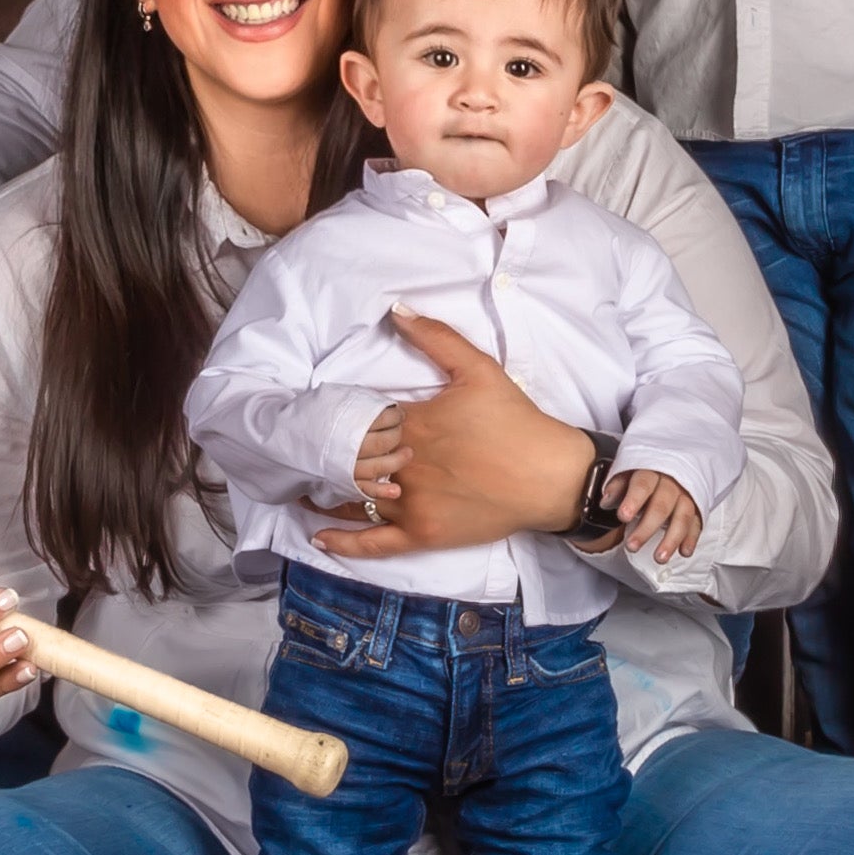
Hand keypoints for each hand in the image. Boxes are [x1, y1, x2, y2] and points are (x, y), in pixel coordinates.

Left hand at [312, 309, 594, 560]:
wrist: (550, 476)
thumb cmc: (516, 421)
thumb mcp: (479, 369)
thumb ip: (436, 338)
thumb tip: (395, 310)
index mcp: (411, 424)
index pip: (360, 421)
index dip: (344, 419)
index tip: (326, 416)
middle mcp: (404, 466)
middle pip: (351, 459)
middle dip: (331, 454)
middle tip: (308, 450)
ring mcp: (412, 504)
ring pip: (355, 499)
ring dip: (327, 494)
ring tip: (303, 487)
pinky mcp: (424, 534)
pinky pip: (375, 543)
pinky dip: (345, 543)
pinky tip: (320, 536)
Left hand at [607, 468, 702, 563]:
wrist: (672, 468)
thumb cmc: (643, 476)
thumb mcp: (627, 475)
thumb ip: (617, 487)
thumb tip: (606, 501)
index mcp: (651, 471)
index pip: (642, 485)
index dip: (633, 501)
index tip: (623, 517)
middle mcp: (672, 483)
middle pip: (661, 506)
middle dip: (646, 528)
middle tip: (632, 546)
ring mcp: (686, 495)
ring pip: (683, 517)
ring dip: (671, 539)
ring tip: (659, 558)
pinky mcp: (697, 508)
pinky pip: (697, 524)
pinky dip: (691, 539)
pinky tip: (684, 552)